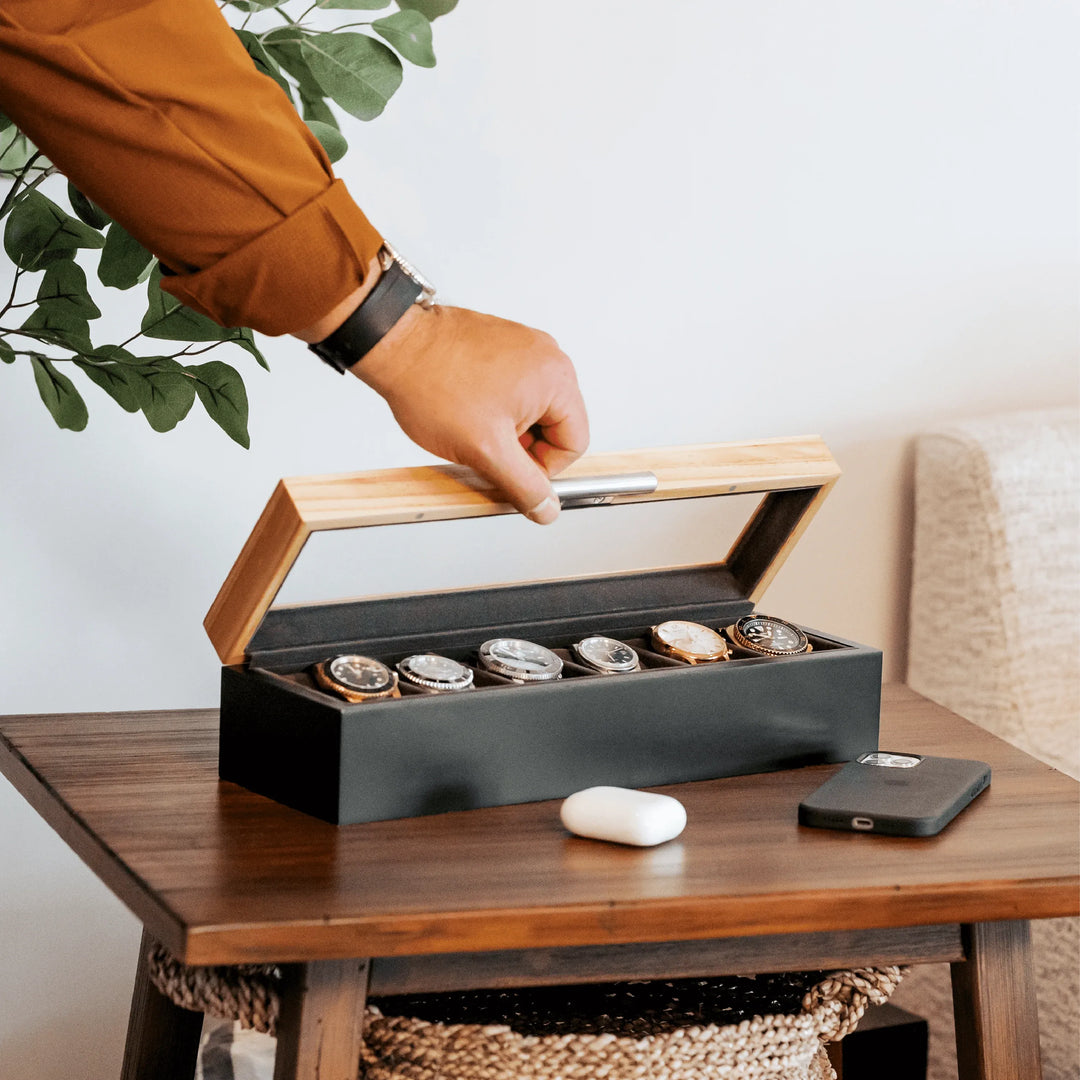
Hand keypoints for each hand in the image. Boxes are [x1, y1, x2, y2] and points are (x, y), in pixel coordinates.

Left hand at [351, 303, 588, 522]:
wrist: (394, 345)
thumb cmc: (433, 383)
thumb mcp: (486, 450)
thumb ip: (524, 485)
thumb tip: (546, 508)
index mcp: (556, 379)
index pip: (574, 443)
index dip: (542, 469)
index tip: (510, 471)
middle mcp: (547, 357)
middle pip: (555, 426)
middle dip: (522, 447)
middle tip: (486, 448)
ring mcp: (525, 347)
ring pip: (532, 410)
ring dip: (507, 429)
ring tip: (472, 427)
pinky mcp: (504, 345)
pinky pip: (514, 389)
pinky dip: (494, 407)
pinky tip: (466, 409)